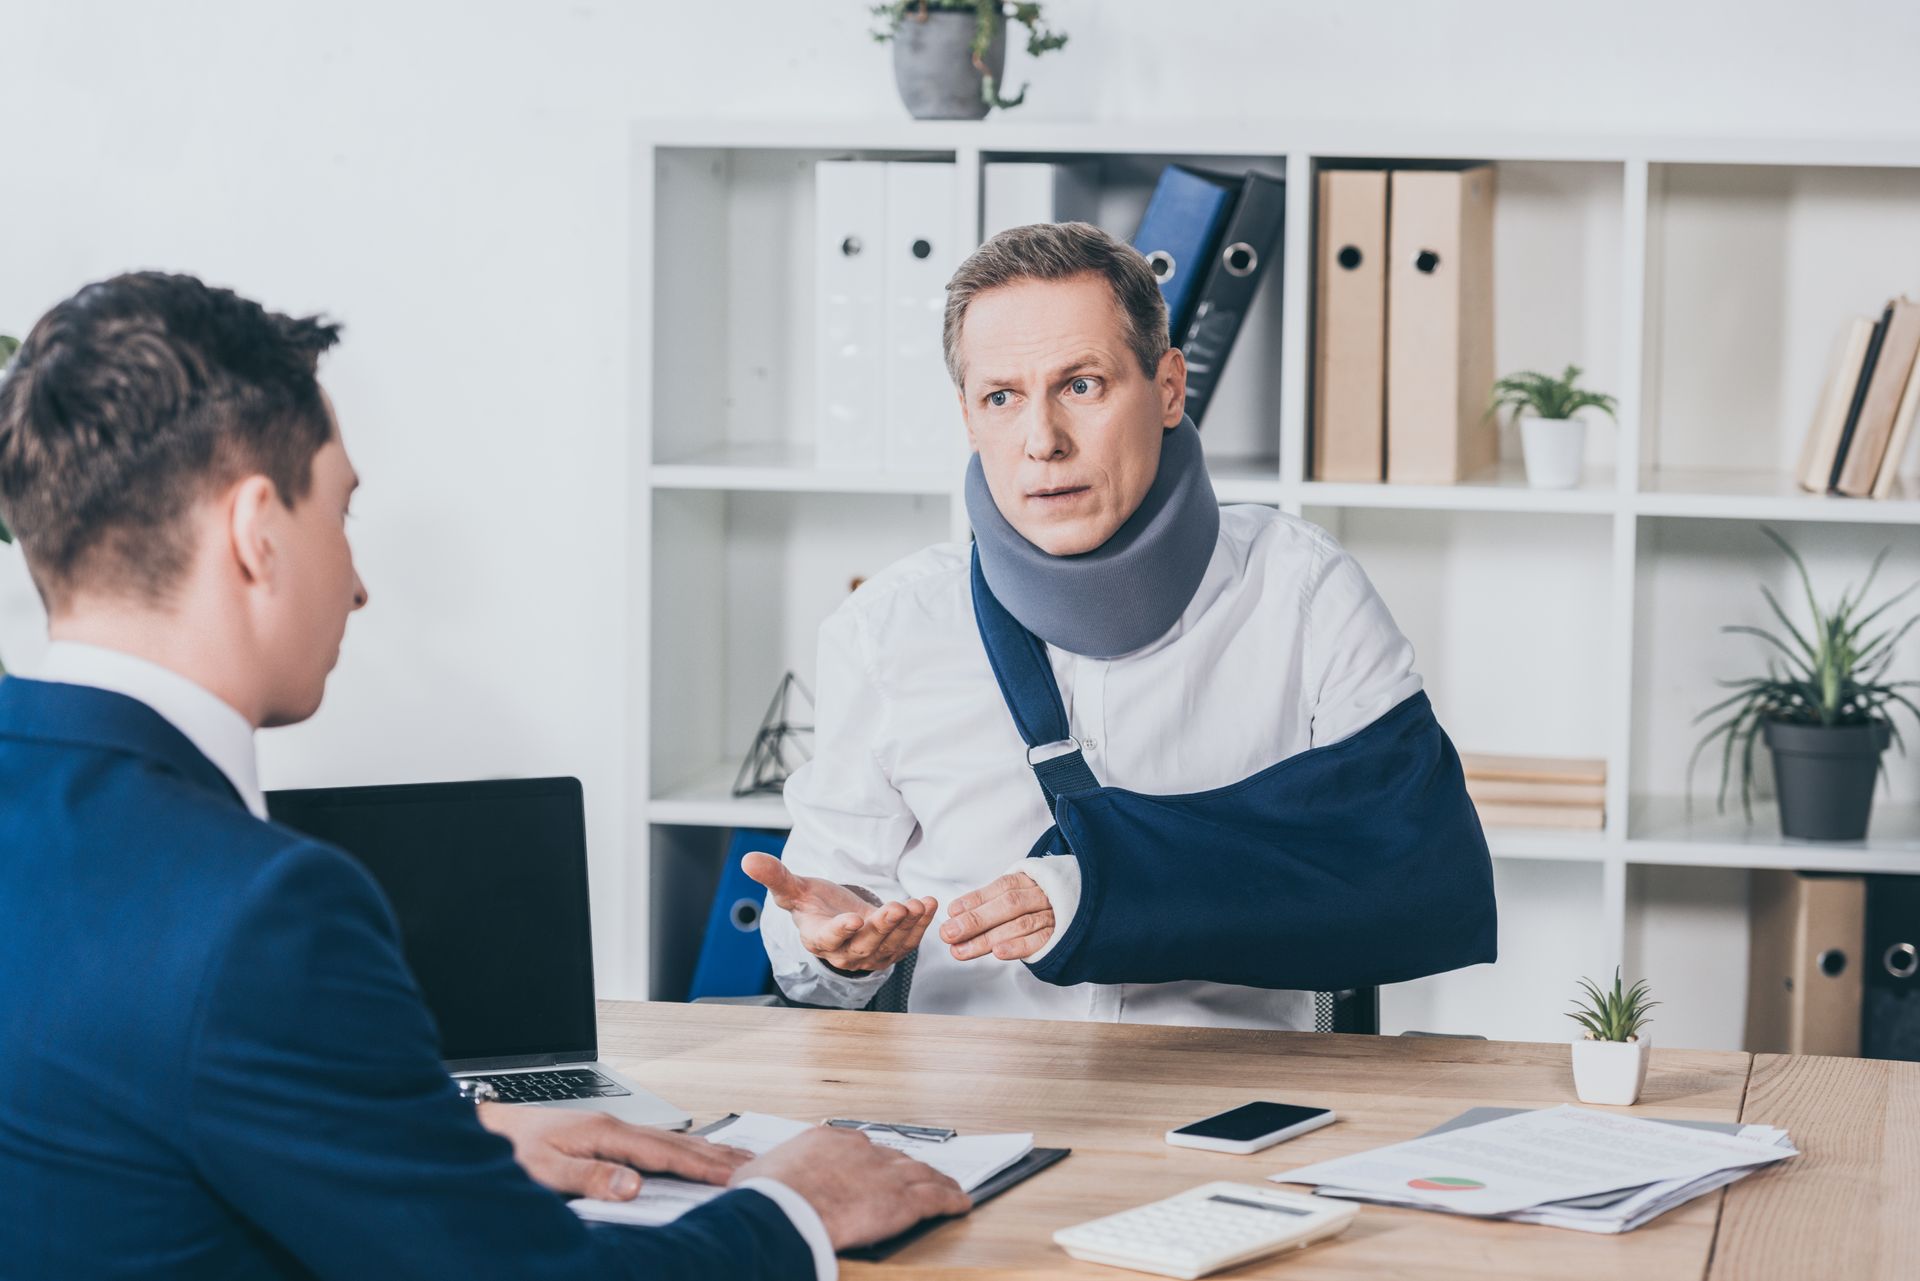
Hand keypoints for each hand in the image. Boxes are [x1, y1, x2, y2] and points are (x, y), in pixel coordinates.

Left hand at [477, 1104, 749, 1200]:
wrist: (493, 1128)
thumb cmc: (515, 1152)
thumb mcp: (546, 1171)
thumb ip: (590, 1178)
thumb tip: (633, 1185)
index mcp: (606, 1133)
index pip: (664, 1154)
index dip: (701, 1166)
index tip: (733, 1175)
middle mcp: (615, 1126)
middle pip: (678, 1143)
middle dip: (717, 1155)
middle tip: (755, 1165)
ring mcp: (614, 1127)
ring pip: (671, 1140)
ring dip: (706, 1150)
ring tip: (737, 1158)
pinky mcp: (608, 1133)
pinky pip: (658, 1142)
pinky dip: (685, 1147)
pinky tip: (694, 1152)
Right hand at [734, 1126, 971, 1248]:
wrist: (784, 1209)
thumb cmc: (767, 1194)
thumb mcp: (758, 1173)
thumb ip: (768, 1171)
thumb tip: (755, 1178)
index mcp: (829, 1142)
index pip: (860, 1148)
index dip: (872, 1161)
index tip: (876, 1168)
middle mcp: (862, 1152)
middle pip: (895, 1157)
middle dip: (907, 1168)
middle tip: (918, 1175)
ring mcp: (885, 1174)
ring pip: (921, 1173)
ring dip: (937, 1179)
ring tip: (949, 1185)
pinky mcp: (902, 1201)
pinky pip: (936, 1198)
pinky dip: (951, 1200)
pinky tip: (961, 1202)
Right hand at [743, 852, 936, 974]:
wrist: (836, 918)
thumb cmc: (814, 904)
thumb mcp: (793, 888)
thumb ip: (775, 876)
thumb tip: (748, 859)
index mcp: (818, 938)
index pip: (828, 938)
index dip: (840, 931)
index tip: (852, 920)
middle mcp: (844, 952)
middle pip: (865, 944)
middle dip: (883, 927)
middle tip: (897, 908)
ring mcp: (870, 954)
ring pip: (890, 944)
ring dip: (907, 925)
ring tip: (918, 905)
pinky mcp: (891, 950)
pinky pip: (908, 941)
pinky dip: (921, 925)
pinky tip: (929, 905)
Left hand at [941, 872, 1053, 961]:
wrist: (1084, 909)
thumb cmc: (1039, 904)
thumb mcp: (1018, 894)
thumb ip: (989, 902)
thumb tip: (955, 912)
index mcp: (1029, 881)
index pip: (1001, 888)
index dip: (976, 900)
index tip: (951, 913)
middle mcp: (1041, 896)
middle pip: (1008, 905)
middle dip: (976, 920)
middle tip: (948, 934)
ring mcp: (1053, 916)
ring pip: (1020, 925)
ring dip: (988, 939)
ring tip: (962, 951)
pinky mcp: (1061, 937)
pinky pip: (1040, 941)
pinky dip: (1018, 947)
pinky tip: (998, 953)